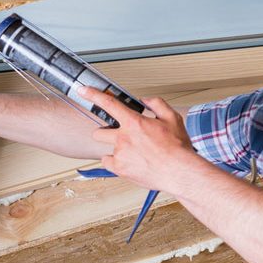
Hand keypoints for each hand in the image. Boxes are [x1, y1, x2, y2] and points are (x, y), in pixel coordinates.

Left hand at [80, 88, 198, 191]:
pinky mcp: (120, 169)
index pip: (109, 104)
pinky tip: (131, 163)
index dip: (93, 95)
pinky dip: (116, 163)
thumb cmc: (177, 148)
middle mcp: (123, 138)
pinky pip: (108, 163)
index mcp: (134, 123)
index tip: (83, 90)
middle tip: (120, 136)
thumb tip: (145, 100)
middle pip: (100, 132)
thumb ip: (157, 104)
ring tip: (132, 153)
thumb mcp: (173, 118)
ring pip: (105, 149)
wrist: (180, 172)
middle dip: (106, 133)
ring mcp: (120, 154)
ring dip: (114, 148)